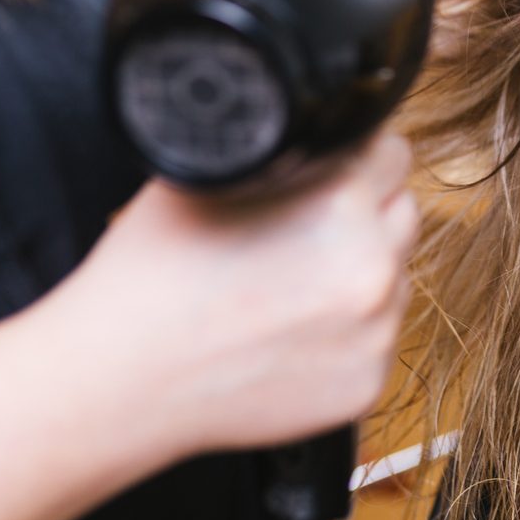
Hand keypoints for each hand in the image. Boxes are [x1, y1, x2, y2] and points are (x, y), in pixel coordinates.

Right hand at [42, 135, 418, 460]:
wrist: (117, 378)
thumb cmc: (151, 274)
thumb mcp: (211, 174)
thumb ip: (287, 151)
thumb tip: (329, 134)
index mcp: (341, 204)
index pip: (393, 155)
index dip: (360, 159)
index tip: (334, 174)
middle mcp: (372, 268)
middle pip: (402, 213)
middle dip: (365, 215)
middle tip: (305, 231)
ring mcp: (375, 333)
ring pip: (395, 277)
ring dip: (362, 274)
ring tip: (289, 288)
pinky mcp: (366, 385)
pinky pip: (377, 337)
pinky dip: (348, 333)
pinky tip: (289, 333)